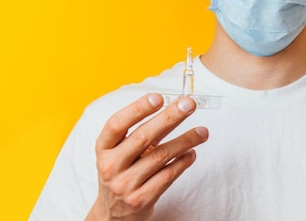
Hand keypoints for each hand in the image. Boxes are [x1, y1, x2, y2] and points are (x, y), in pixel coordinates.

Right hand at [85, 93, 208, 220]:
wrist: (113, 214)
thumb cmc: (121, 172)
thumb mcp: (119, 152)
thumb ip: (139, 132)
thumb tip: (173, 107)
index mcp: (103, 148)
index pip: (117, 124)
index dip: (137, 109)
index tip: (158, 97)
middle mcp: (111, 166)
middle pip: (143, 136)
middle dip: (169, 117)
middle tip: (189, 104)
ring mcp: (125, 184)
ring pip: (161, 156)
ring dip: (186, 140)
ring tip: (202, 131)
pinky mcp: (141, 200)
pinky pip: (167, 176)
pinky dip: (183, 162)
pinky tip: (192, 153)